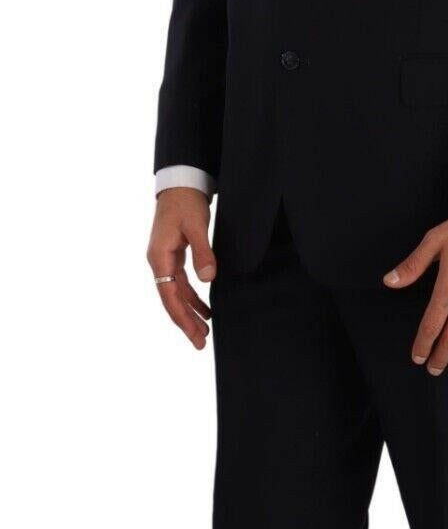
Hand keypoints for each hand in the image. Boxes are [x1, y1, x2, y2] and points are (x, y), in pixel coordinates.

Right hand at [147, 187, 215, 349]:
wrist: (180, 184)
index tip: (195, 335)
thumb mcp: (196, 226)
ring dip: (190, 313)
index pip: (170, 296)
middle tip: (201, 343)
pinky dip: (192, 298)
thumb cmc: (186, 203)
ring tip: (204, 332)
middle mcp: (159, 262)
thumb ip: (203, 253)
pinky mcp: (173, 256)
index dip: (182, 318)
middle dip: (186, 323)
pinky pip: (181, 284)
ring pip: (176, 294)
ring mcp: (165, 260)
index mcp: (160, 257)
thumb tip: (208, 279)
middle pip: (171, 300)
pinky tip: (204, 310)